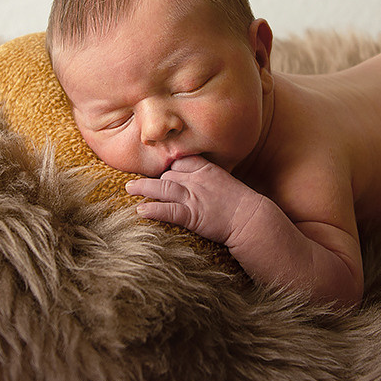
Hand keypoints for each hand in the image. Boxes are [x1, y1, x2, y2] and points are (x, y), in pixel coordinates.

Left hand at [126, 155, 271, 246]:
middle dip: (154, 179)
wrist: (252, 219)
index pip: (179, 161)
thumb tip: (197, 184)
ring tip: (129, 188)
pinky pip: (168, 210)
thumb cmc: (242, 204)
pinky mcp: (193, 215)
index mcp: (206, 168)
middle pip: (168, 174)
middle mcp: (197, 179)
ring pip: (162, 187)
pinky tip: (141, 211)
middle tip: (137, 182)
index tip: (158, 169)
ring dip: (142, 187)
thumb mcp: (225, 183)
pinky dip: (153, 209)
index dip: (167, 166)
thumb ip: (208, 179)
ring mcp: (194, 196)